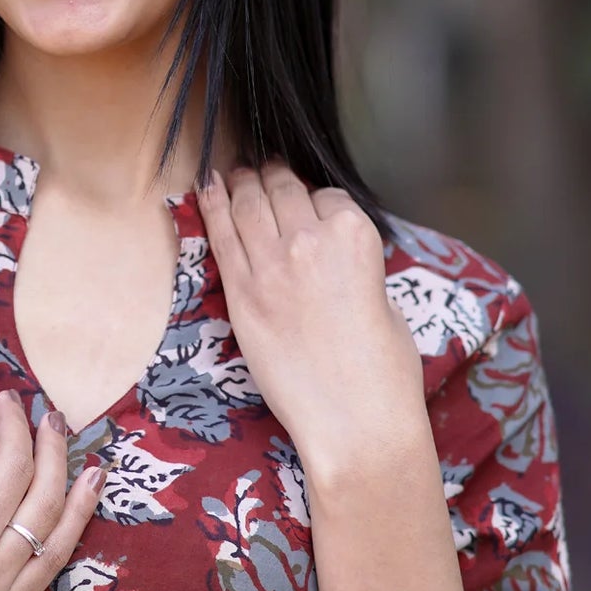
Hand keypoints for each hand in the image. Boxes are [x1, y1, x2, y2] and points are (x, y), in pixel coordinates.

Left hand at [197, 162, 429, 497]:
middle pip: (284, 190)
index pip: (329, 197)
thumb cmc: (383, 371)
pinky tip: (207, 187)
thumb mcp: (384, 300)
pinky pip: (222, 237)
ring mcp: (271, 265)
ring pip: (248, 203)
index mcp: (356, 236)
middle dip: (273, 177)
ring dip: (241, 182)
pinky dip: (212, 206)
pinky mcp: (241, 294)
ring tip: (234, 171)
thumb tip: (335, 256)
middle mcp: (310, 240)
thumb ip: (355, 265)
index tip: (308, 202)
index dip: (318, 201)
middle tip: (261, 169)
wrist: (355, 421)